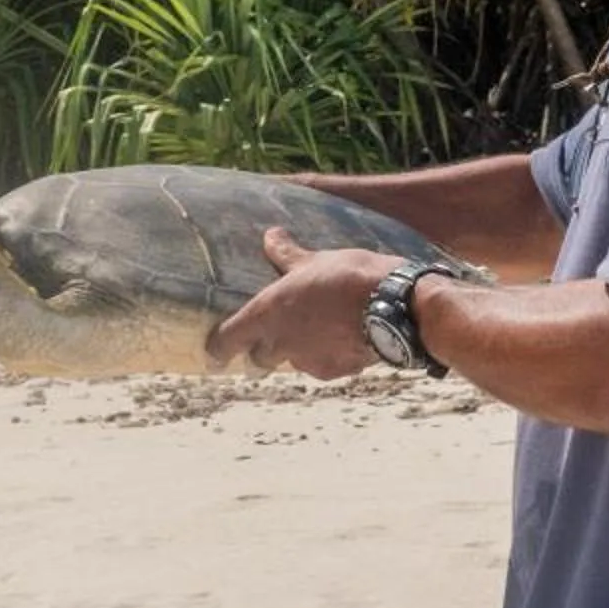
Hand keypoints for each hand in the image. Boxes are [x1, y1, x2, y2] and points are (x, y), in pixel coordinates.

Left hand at [203, 228, 401, 378]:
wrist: (395, 308)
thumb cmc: (348, 277)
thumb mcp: (314, 259)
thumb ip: (287, 254)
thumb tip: (269, 236)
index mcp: (267, 314)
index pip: (227, 340)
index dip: (218, 347)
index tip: (213, 352)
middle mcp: (282, 343)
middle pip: (260, 357)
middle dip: (264, 348)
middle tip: (276, 331)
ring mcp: (309, 361)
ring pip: (295, 360)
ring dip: (299, 349)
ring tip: (320, 327)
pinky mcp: (337, 371)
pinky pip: (324, 365)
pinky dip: (329, 354)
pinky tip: (345, 336)